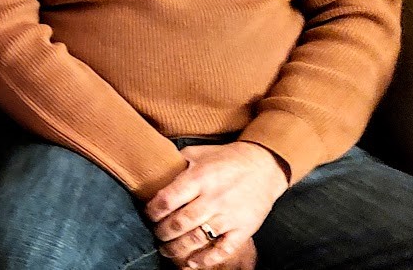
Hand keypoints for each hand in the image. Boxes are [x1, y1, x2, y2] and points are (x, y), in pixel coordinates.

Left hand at [147, 142, 286, 268]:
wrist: (264, 166)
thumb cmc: (226, 159)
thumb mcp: (198, 153)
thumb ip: (176, 162)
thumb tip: (151, 169)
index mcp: (198, 177)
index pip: (167, 200)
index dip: (152, 212)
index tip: (148, 215)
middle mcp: (213, 198)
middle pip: (179, 223)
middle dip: (162, 233)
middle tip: (156, 234)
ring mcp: (229, 216)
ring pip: (197, 239)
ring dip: (177, 248)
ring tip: (166, 250)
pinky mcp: (244, 229)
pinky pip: (222, 249)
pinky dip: (205, 259)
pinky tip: (192, 263)